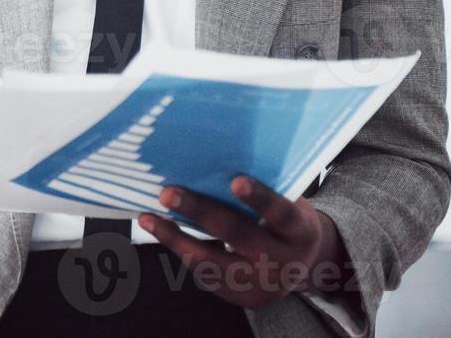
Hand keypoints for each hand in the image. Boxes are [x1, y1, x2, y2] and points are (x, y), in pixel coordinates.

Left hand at [138, 176, 351, 309]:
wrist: (302, 267)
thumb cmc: (286, 221)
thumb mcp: (290, 204)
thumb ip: (267, 188)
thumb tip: (216, 156)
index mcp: (300, 232)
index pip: (281, 214)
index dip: (260, 199)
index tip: (236, 181)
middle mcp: (282, 261)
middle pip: (238, 234)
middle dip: (200, 212)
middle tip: (168, 192)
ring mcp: (259, 283)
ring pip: (212, 261)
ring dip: (175, 237)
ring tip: (148, 217)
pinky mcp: (237, 295)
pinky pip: (203, 271)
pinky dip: (179, 248)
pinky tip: (159, 229)